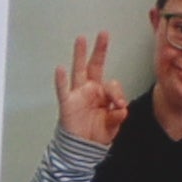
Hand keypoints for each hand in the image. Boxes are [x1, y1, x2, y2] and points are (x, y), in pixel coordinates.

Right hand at [54, 29, 125, 147]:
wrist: (82, 146)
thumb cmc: (97, 132)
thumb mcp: (113, 124)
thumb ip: (117, 116)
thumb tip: (121, 109)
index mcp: (103, 94)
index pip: (113, 84)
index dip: (117, 92)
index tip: (119, 105)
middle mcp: (90, 90)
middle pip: (95, 65)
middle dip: (100, 50)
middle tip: (103, 34)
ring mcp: (78, 94)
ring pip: (78, 70)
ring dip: (80, 55)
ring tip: (81, 39)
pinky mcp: (67, 103)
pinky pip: (63, 90)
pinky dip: (61, 80)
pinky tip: (60, 68)